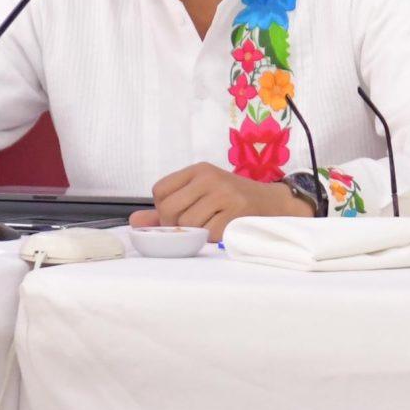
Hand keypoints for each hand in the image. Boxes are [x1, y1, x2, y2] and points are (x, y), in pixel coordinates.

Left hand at [130, 163, 311, 239]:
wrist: (275, 203)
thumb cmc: (233, 200)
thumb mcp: (202, 194)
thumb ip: (168, 207)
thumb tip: (134, 222)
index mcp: (199, 170)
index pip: (160, 190)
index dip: (163, 208)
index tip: (179, 213)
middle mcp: (211, 178)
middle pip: (170, 209)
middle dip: (174, 225)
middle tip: (192, 226)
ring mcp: (225, 195)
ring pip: (187, 225)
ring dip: (194, 234)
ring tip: (209, 227)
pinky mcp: (237, 213)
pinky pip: (207, 234)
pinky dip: (210, 239)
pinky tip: (221, 231)